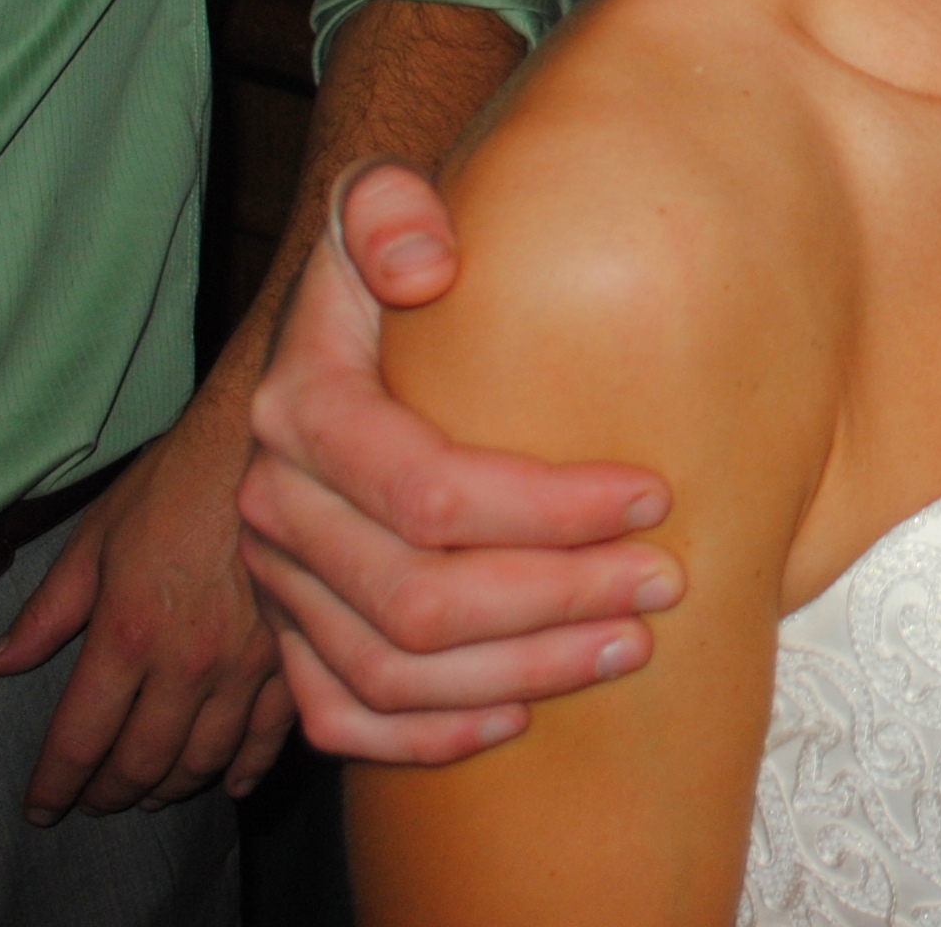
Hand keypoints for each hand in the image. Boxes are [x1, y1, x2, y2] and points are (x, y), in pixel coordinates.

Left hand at [0, 398, 290, 820]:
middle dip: (109, 793)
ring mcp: (246, 665)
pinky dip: (244, 770)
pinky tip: (226, 785)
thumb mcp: (94, 541)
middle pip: (140, 762)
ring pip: (202, 759)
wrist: (266, 445)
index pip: (78, 740)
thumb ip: (44, 615)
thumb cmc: (174, 484)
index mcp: (126, 634)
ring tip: (151, 793)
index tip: (40, 809)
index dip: (54, 785)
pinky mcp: (292, 655)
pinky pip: (270, 736)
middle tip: (94, 800)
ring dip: (170, 787)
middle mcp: (186, 664)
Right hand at [236, 159, 682, 764]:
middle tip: (665, 583)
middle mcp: (274, 504)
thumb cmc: (392, 261)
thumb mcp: (381, 202)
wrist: (341, 325)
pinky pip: (341, 717)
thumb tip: (425, 269)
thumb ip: (392, 210)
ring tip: (630, 647)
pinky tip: (519, 720)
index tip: (653, 495)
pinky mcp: (287, 633)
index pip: (429, 490)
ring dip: (520, 673)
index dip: (548, 508)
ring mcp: (276, 579)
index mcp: (299, 408)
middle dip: (557, 599)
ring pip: (390, 671)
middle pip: (417, 599)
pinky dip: (427, 738)